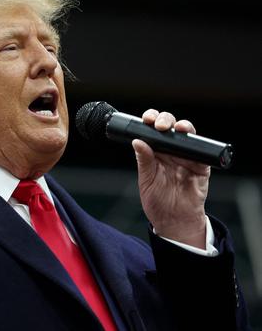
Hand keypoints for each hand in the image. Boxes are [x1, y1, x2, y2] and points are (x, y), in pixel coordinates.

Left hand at [132, 110, 210, 248]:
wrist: (173, 220)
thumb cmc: (157, 201)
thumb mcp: (146, 180)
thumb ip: (144, 161)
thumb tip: (137, 141)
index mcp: (155, 151)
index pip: (152, 130)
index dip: (150, 120)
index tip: (146, 119)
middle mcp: (171, 151)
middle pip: (170, 126)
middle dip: (165, 120)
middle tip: (160, 125)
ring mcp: (187, 157)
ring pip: (187, 134)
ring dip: (183, 126)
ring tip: (177, 128)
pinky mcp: (201, 166)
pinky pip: (202, 153)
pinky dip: (198, 146)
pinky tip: (191, 144)